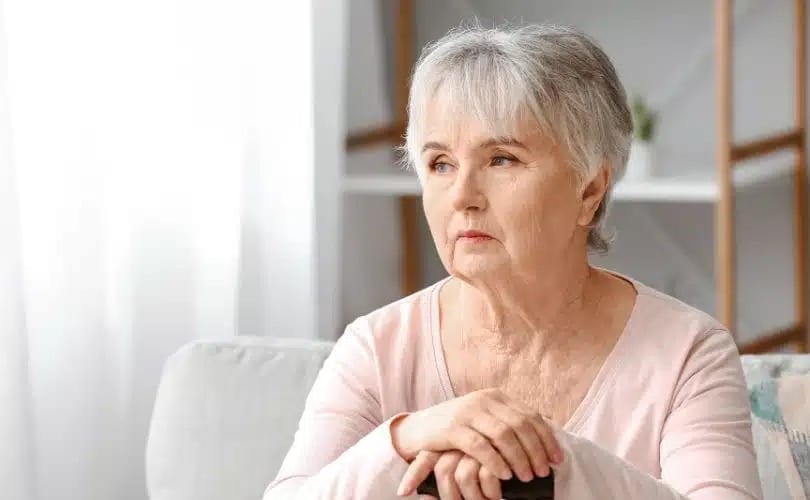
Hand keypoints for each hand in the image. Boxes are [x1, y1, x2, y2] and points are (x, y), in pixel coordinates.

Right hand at [391, 388, 561, 494]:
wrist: (418, 429)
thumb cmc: (457, 430)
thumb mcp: (485, 421)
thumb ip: (509, 422)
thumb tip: (547, 430)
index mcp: (496, 396)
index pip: (530, 416)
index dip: (547, 439)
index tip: (558, 460)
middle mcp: (483, 400)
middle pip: (520, 425)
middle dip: (536, 451)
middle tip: (544, 472)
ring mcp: (467, 412)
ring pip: (503, 435)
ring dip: (519, 458)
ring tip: (526, 477)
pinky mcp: (452, 427)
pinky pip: (480, 445)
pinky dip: (496, 461)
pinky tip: (504, 475)